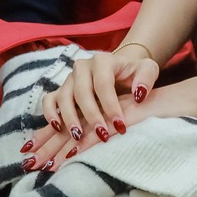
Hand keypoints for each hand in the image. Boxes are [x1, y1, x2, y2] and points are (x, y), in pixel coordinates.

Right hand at [31, 43, 164, 165]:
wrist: (119, 70)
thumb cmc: (134, 73)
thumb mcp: (148, 70)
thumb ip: (146, 78)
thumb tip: (139, 94)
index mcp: (103, 61)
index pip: (103, 84)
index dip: (110, 106)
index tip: (120, 125)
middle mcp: (82, 67)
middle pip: (82, 92)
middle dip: (91, 116)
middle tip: (102, 135)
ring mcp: (69, 78)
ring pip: (63, 97)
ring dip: (70, 118)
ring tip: (79, 136)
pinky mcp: (60, 90)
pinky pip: (48, 100)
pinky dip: (50, 113)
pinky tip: (57, 127)